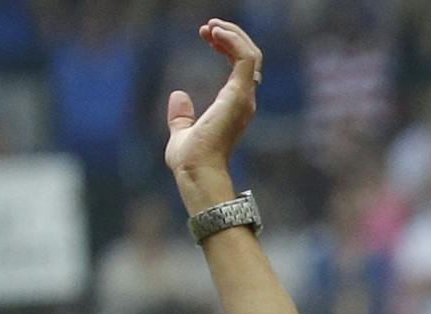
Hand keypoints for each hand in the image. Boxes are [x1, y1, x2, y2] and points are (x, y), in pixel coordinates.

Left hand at [164, 19, 260, 191]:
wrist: (196, 171)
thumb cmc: (191, 161)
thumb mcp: (182, 132)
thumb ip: (181, 116)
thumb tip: (178, 96)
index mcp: (233, 107)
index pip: (240, 68)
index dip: (225, 47)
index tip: (206, 36)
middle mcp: (244, 101)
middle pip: (250, 58)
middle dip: (230, 36)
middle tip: (208, 26)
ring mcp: (244, 98)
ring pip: (252, 54)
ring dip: (233, 34)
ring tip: (212, 26)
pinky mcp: (239, 95)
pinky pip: (246, 59)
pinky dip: (234, 41)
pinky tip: (216, 33)